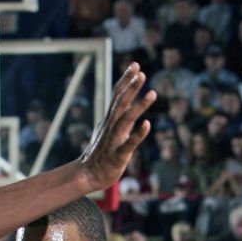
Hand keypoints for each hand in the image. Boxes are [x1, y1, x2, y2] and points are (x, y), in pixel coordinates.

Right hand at [79, 63, 155, 190]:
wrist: (88, 175)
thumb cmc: (101, 153)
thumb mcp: (108, 130)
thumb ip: (119, 116)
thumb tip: (126, 102)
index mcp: (109, 119)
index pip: (117, 95)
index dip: (125, 80)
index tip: (135, 65)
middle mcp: (111, 127)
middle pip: (121, 103)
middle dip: (131, 88)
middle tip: (141, 73)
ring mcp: (114, 140)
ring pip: (126, 120)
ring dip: (139, 106)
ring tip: (153, 93)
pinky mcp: (118, 156)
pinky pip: (129, 144)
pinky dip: (138, 134)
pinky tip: (147, 125)